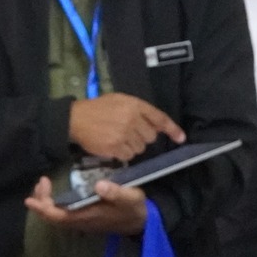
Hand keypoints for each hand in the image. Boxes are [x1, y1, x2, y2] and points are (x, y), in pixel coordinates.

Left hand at [25, 176, 148, 235]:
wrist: (143, 221)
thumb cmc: (135, 207)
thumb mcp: (130, 197)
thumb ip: (116, 192)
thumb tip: (99, 185)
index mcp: (88, 217)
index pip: (59, 216)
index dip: (44, 206)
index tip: (38, 190)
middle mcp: (81, 222)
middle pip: (52, 218)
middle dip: (42, 202)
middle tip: (41, 182)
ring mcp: (82, 222)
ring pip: (56, 218)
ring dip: (46, 204)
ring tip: (43, 186)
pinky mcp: (85, 219)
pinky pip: (62, 216)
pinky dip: (54, 205)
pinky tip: (54, 195)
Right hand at [68, 93, 184, 162]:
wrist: (76, 119)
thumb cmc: (98, 108)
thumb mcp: (120, 101)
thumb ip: (138, 110)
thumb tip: (156, 125)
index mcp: (135, 105)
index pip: (159, 118)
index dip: (172, 129)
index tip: (181, 138)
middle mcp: (132, 119)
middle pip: (150, 136)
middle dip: (142, 137)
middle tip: (128, 132)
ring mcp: (125, 134)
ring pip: (140, 148)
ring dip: (132, 146)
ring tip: (117, 138)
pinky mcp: (116, 147)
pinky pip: (128, 156)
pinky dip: (122, 154)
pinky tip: (112, 146)